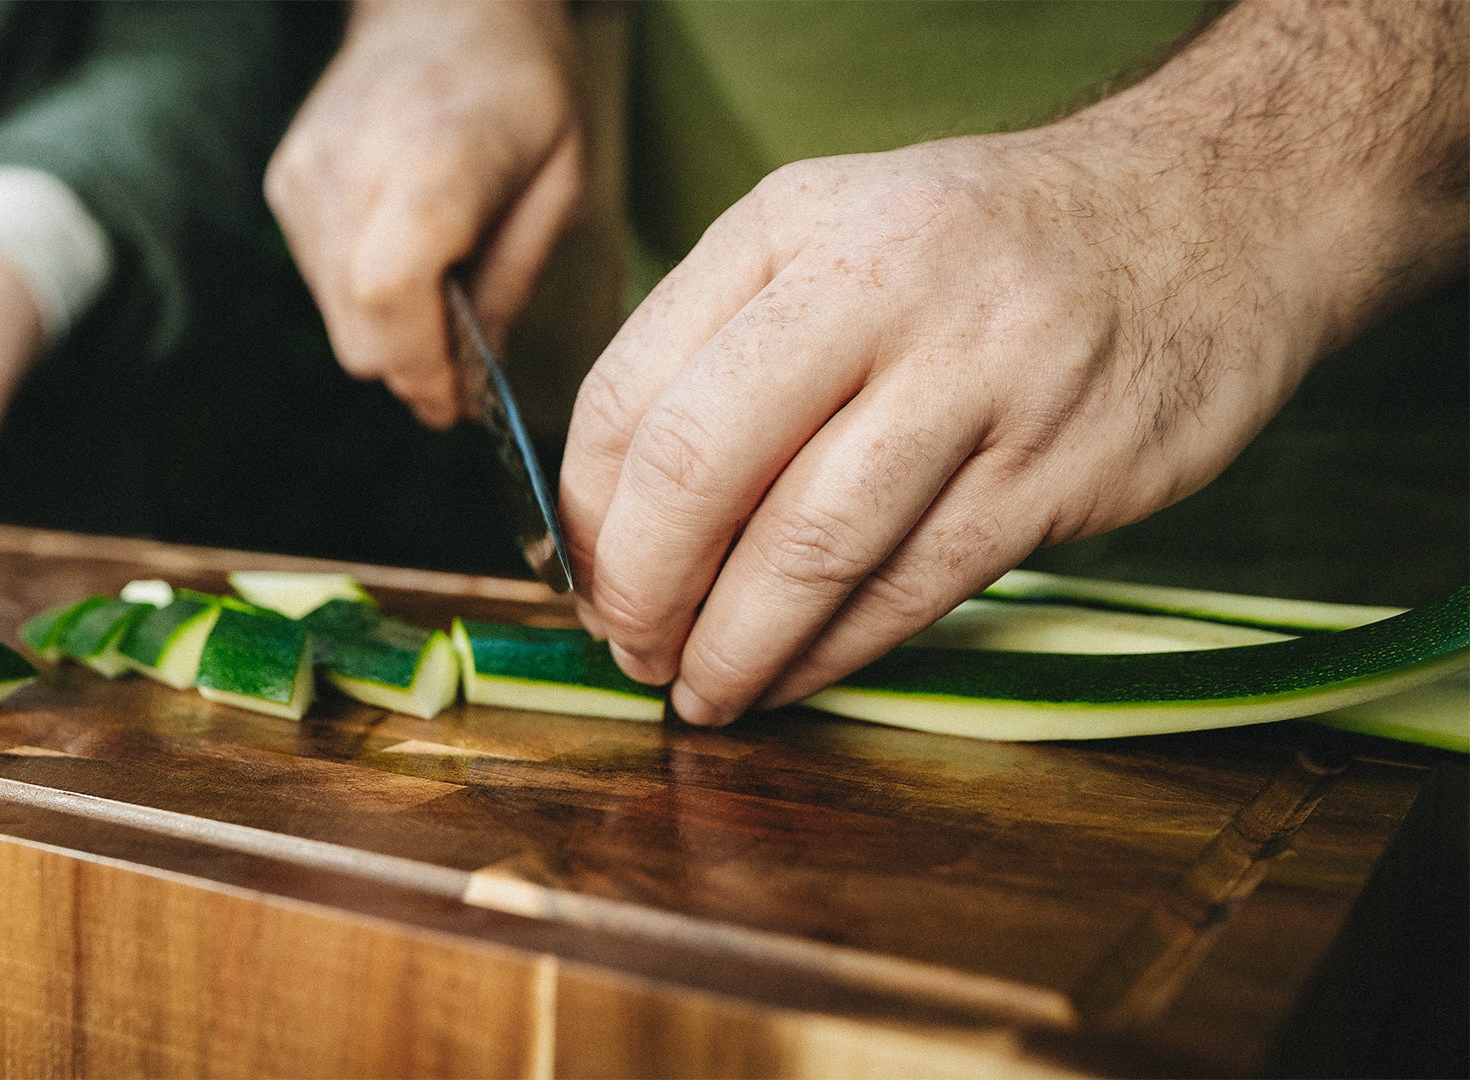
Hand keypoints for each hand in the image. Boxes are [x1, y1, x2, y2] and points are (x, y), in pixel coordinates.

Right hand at [264, 0, 582, 427]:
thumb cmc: (520, 81)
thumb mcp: (560, 181)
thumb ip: (514, 282)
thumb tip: (482, 378)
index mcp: (429, 167)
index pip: (389, 303)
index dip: (422, 372)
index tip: (460, 404)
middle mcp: (348, 173)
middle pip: (357, 333)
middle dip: (412, 367)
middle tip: (461, 367)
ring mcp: (305, 178)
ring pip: (334, 316)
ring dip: (389, 329)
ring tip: (441, 288)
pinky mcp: (284, 182)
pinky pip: (319, 278)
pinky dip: (362, 290)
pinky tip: (405, 251)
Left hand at [559, 131, 1364, 726]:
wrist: (1211, 212)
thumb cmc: (985, 247)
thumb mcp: (838, 231)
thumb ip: (725, 342)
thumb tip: (617, 511)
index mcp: (792, 224)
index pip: (633, 386)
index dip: (586, 510)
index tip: (582, 575)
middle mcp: (877, 283)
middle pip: (702, 467)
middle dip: (642, 588)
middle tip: (628, 648)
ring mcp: (978, 375)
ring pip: (809, 546)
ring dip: (734, 644)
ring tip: (700, 691)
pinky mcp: (1057, 465)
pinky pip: (913, 587)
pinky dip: (834, 652)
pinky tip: (792, 677)